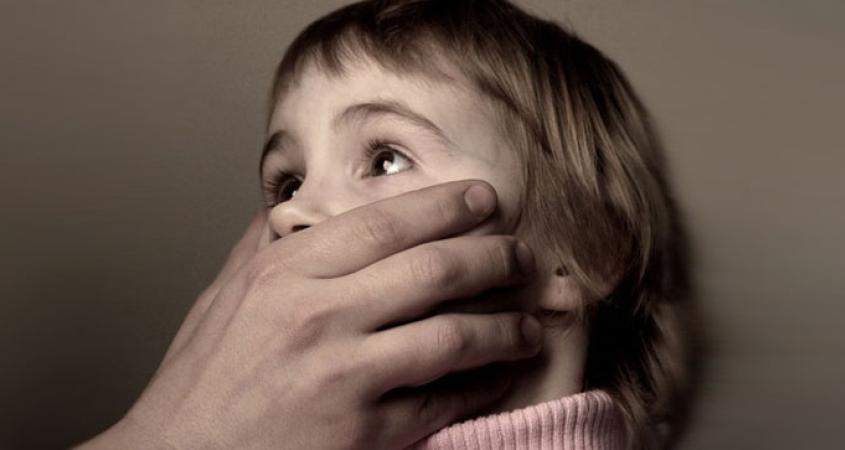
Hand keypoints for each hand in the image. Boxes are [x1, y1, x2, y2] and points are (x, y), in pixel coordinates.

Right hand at [78, 180, 541, 449]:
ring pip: (452, 335)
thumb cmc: (203, 382)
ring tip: (529, 322)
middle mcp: (317, 316)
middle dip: (494, 258)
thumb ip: (262, 246)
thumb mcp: (222, 298)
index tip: (484, 198)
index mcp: (285, 274)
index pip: (385, 224)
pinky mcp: (362, 431)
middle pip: (433, 270)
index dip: (446, 206)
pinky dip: (481, 384)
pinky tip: (499, 374)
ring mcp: (342, 375)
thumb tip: (289, 205)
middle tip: (523, 256)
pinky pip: (442, 399)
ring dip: (505, 326)